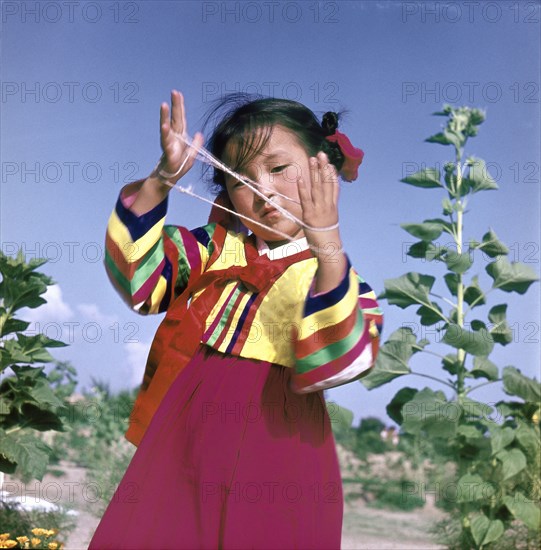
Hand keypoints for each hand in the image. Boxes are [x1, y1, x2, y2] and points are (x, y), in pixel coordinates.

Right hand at [158, 90, 203, 181]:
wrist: (169, 178)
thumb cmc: (179, 167)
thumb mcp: (191, 156)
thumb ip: (196, 145)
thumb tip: (199, 134)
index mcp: (180, 137)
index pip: (181, 119)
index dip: (180, 107)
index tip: (178, 94)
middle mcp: (173, 138)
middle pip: (175, 119)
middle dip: (175, 106)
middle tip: (174, 92)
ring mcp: (169, 144)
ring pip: (167, 128)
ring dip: (165, 116)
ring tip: (164, 105)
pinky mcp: (168, 153)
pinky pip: (166, 142)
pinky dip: (165, 134)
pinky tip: (164, 126)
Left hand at [297, 152, 345, 290]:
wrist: (329, 249)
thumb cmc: (327, 240)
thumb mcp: (328, 225)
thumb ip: (325, 215)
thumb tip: (322, 212)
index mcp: (333, 208)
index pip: (334, 187)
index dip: (332, 175)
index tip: (330, 164)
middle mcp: (328, 206)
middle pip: (326, 183)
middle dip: (323, 167)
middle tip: (321, 154)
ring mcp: (320, 210)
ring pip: (317, 187)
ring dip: (314, 172)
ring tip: (313, 159)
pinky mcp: (310, 215)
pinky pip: (306, 199)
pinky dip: (303, 188)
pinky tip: (302, 177)